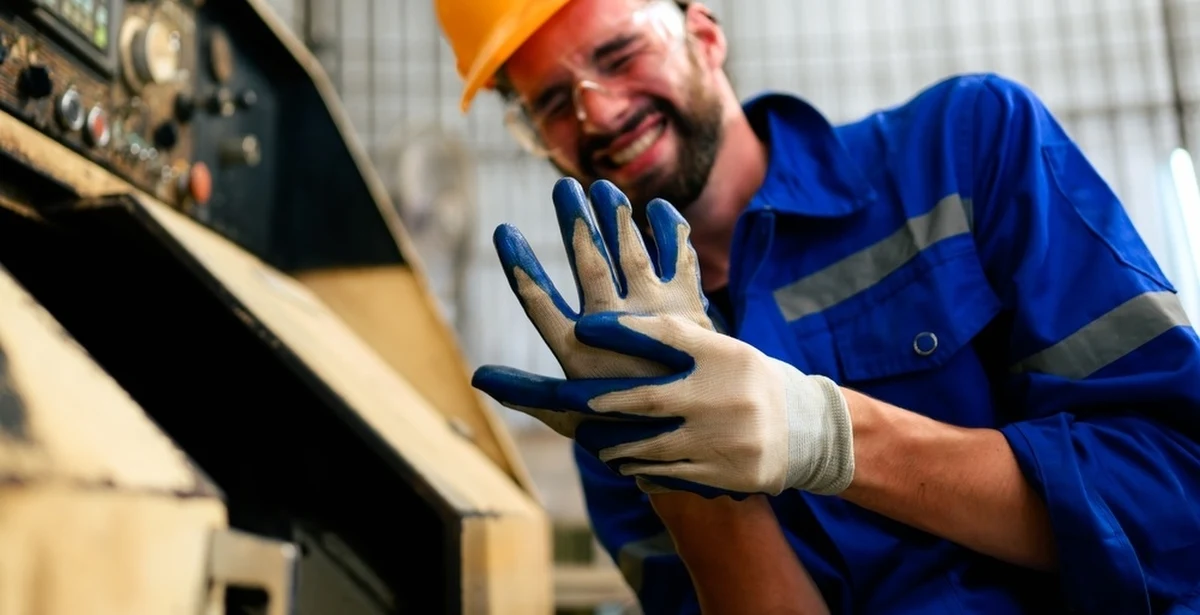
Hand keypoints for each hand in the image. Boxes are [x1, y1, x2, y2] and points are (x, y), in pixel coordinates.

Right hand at [473, 177, 716, 492]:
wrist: (691, 434)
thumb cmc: (619, 425)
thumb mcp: (569, 415)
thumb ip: (526, 391)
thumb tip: (477, 377)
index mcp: (581, 356)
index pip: (541, 304)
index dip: (521, 267)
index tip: (504, 231)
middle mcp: (618, 330)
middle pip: (591, 265)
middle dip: (575, 223)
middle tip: (563, 187)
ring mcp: (657, 316)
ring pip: (632, 255)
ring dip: (617, 218)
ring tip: (603, 188)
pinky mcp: (689, 309)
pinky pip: (680, 260)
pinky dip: (671, 232)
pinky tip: (659, 208)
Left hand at [477, 311, 856, 496]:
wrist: (807, 431)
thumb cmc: (747, 381)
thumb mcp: (719, 349)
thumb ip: (673, 338)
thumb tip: (607, 323)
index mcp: (721, 357)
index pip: (665, 336)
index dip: (621, 332)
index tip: (582, 328)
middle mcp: (721, 396)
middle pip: (645, 398)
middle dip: (601, 401)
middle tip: (568, 399)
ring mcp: (723, 439)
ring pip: (649, 445)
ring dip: (614, 443)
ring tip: (591, 438)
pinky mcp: (724, 474)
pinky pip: (668, 474)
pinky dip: (641, 469)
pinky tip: (625, 464)